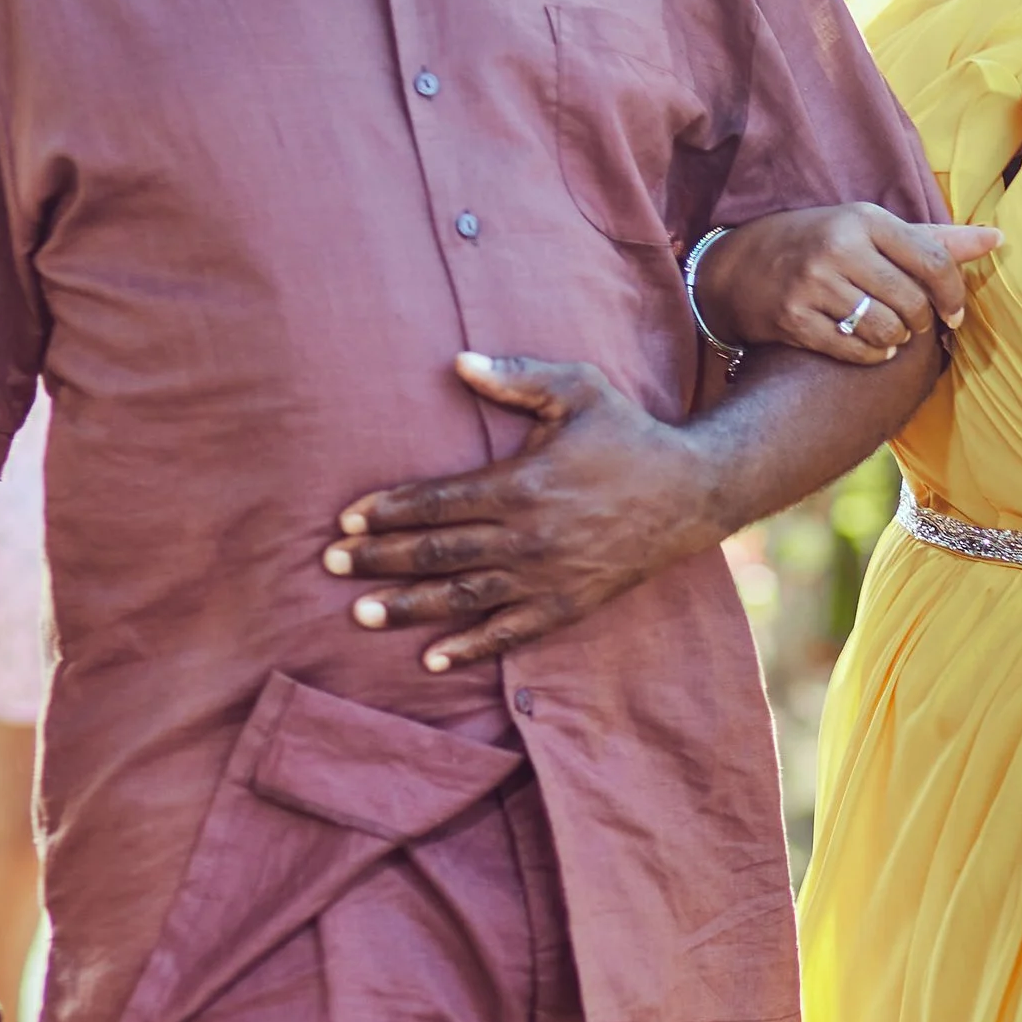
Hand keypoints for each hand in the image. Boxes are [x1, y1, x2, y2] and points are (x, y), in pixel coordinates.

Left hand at [325, 353, 717, 668]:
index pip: (437, 502)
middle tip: (331, 563)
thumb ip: (517, 377)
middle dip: (379, 559)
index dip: (389, 511)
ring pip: (463, 597)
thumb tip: (458, 362)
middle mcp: (527, 537)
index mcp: (521, 484)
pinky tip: (431, 658)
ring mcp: (546, 576)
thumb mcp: (577, 388)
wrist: (690, 492)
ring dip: (408, 607)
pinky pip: (510, 632)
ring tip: (361, 614)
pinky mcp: (566, 604)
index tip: (348, 519)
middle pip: (437, 552)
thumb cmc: (627, 433)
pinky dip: (470, 647)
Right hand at [696, 205, 1000, 362]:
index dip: (954, 295)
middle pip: (912, 302)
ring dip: (895, 340)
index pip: (933, 260)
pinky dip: (868, 354)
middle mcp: (839, 245)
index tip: (954, 314)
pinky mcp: (793, 316)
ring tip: (886, 334)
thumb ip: (936, 238)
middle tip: (912, 326)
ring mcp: (813, 282)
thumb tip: (998, 238)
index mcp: (865, 218)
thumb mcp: (870, 228)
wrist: (736, 265)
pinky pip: (852, 349)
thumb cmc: (817, 244)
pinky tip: (865, 346)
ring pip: (886, 329)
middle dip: (921, 323)